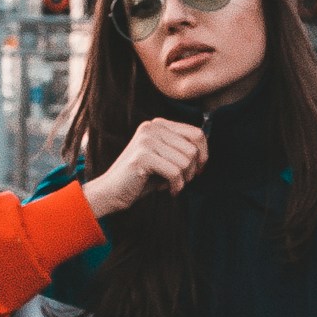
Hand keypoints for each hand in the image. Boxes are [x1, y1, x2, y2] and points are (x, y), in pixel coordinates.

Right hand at [83, 116, 207, 221]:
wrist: (111, 192)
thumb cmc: (141, 178)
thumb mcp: (164, 158)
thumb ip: (181, 150)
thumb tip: (205, 152)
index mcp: (158, 124)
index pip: (196, 133)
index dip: (203, 154)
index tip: (197, 170)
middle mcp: (152, 127)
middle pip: (193, 148)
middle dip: (192, 170)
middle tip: (181, 181)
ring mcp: (146, 140)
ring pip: (186, 161)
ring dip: (183, 179)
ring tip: (171, 185)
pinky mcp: (143, 156)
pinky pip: (175, 172)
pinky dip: (176, 186)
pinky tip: (166, 190)